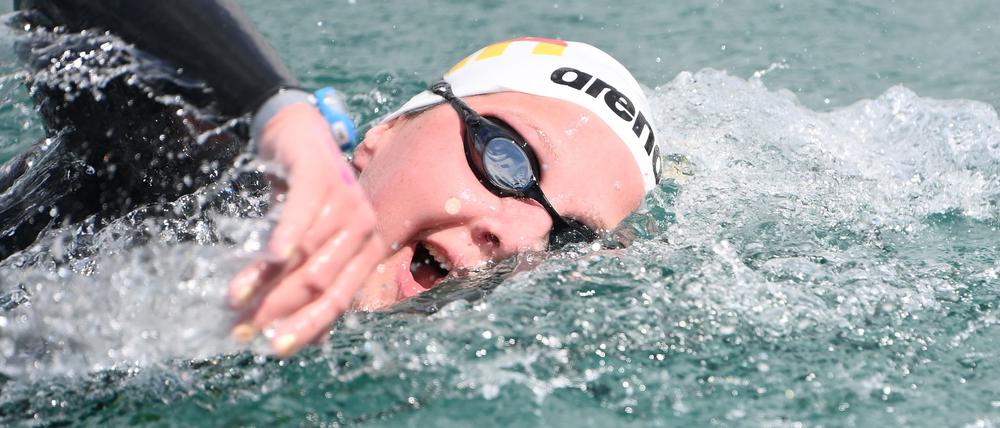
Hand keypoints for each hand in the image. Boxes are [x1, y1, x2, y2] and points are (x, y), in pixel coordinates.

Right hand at [227, 103, 387, 356]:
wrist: (297, 133)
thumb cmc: (304, 197)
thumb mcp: (311, 242)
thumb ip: (315, 283)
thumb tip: (315, 341)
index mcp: (367, 249)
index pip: (338, 300)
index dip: (306, 326)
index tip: (273, 348)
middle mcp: (365, 227)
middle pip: (319, 282)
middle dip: (277, 309)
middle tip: (240, 327)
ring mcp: (348, 200)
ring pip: (304, 255)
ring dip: (266, 281)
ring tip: (233, 300)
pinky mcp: (322, 176)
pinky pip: (302, 214)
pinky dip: (285, 238)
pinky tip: (269, 257)